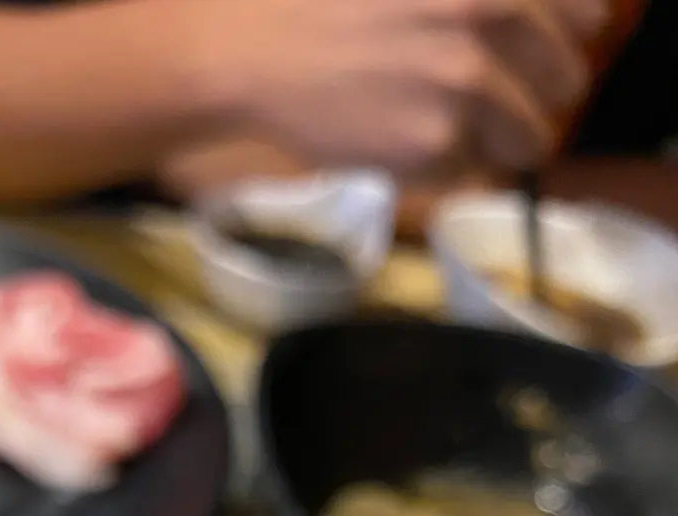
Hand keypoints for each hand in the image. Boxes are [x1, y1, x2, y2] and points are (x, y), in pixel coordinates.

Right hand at [183, 0, 606, 175]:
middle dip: (533, 100)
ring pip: (527, 140)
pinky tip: (400, 135)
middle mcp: (493, 15)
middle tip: (485, 101)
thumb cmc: (331, 3)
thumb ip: (483, 1)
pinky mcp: (436, 141)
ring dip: (493, 143)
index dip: (565, 39)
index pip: (588, 14)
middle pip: (566, 85)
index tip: (539, 54)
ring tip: (439, 124)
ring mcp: (467, 81)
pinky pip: (472, 170)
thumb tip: (567, 24)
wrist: (256, 51)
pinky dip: (445, 164)